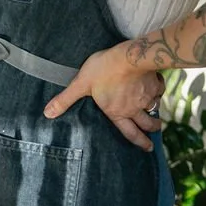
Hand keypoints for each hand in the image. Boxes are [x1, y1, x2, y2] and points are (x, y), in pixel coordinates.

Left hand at [43, 45, 164, 150]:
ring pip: (154, 108)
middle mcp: (134, 108)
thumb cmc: (103, 71)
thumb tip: (47, 114)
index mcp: (117, 112)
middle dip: (152, 129)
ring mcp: (146, 97)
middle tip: (155, 131)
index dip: (139, 142)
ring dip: (155, 112)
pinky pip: (158, 90)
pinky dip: (158, 90)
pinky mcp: (153, 83)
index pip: (129, 132)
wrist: (128, 57)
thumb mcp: (80, 85)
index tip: (148, 148)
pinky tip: (156, 86)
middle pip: (146, 123)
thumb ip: (66, 99)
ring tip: (156, 112)